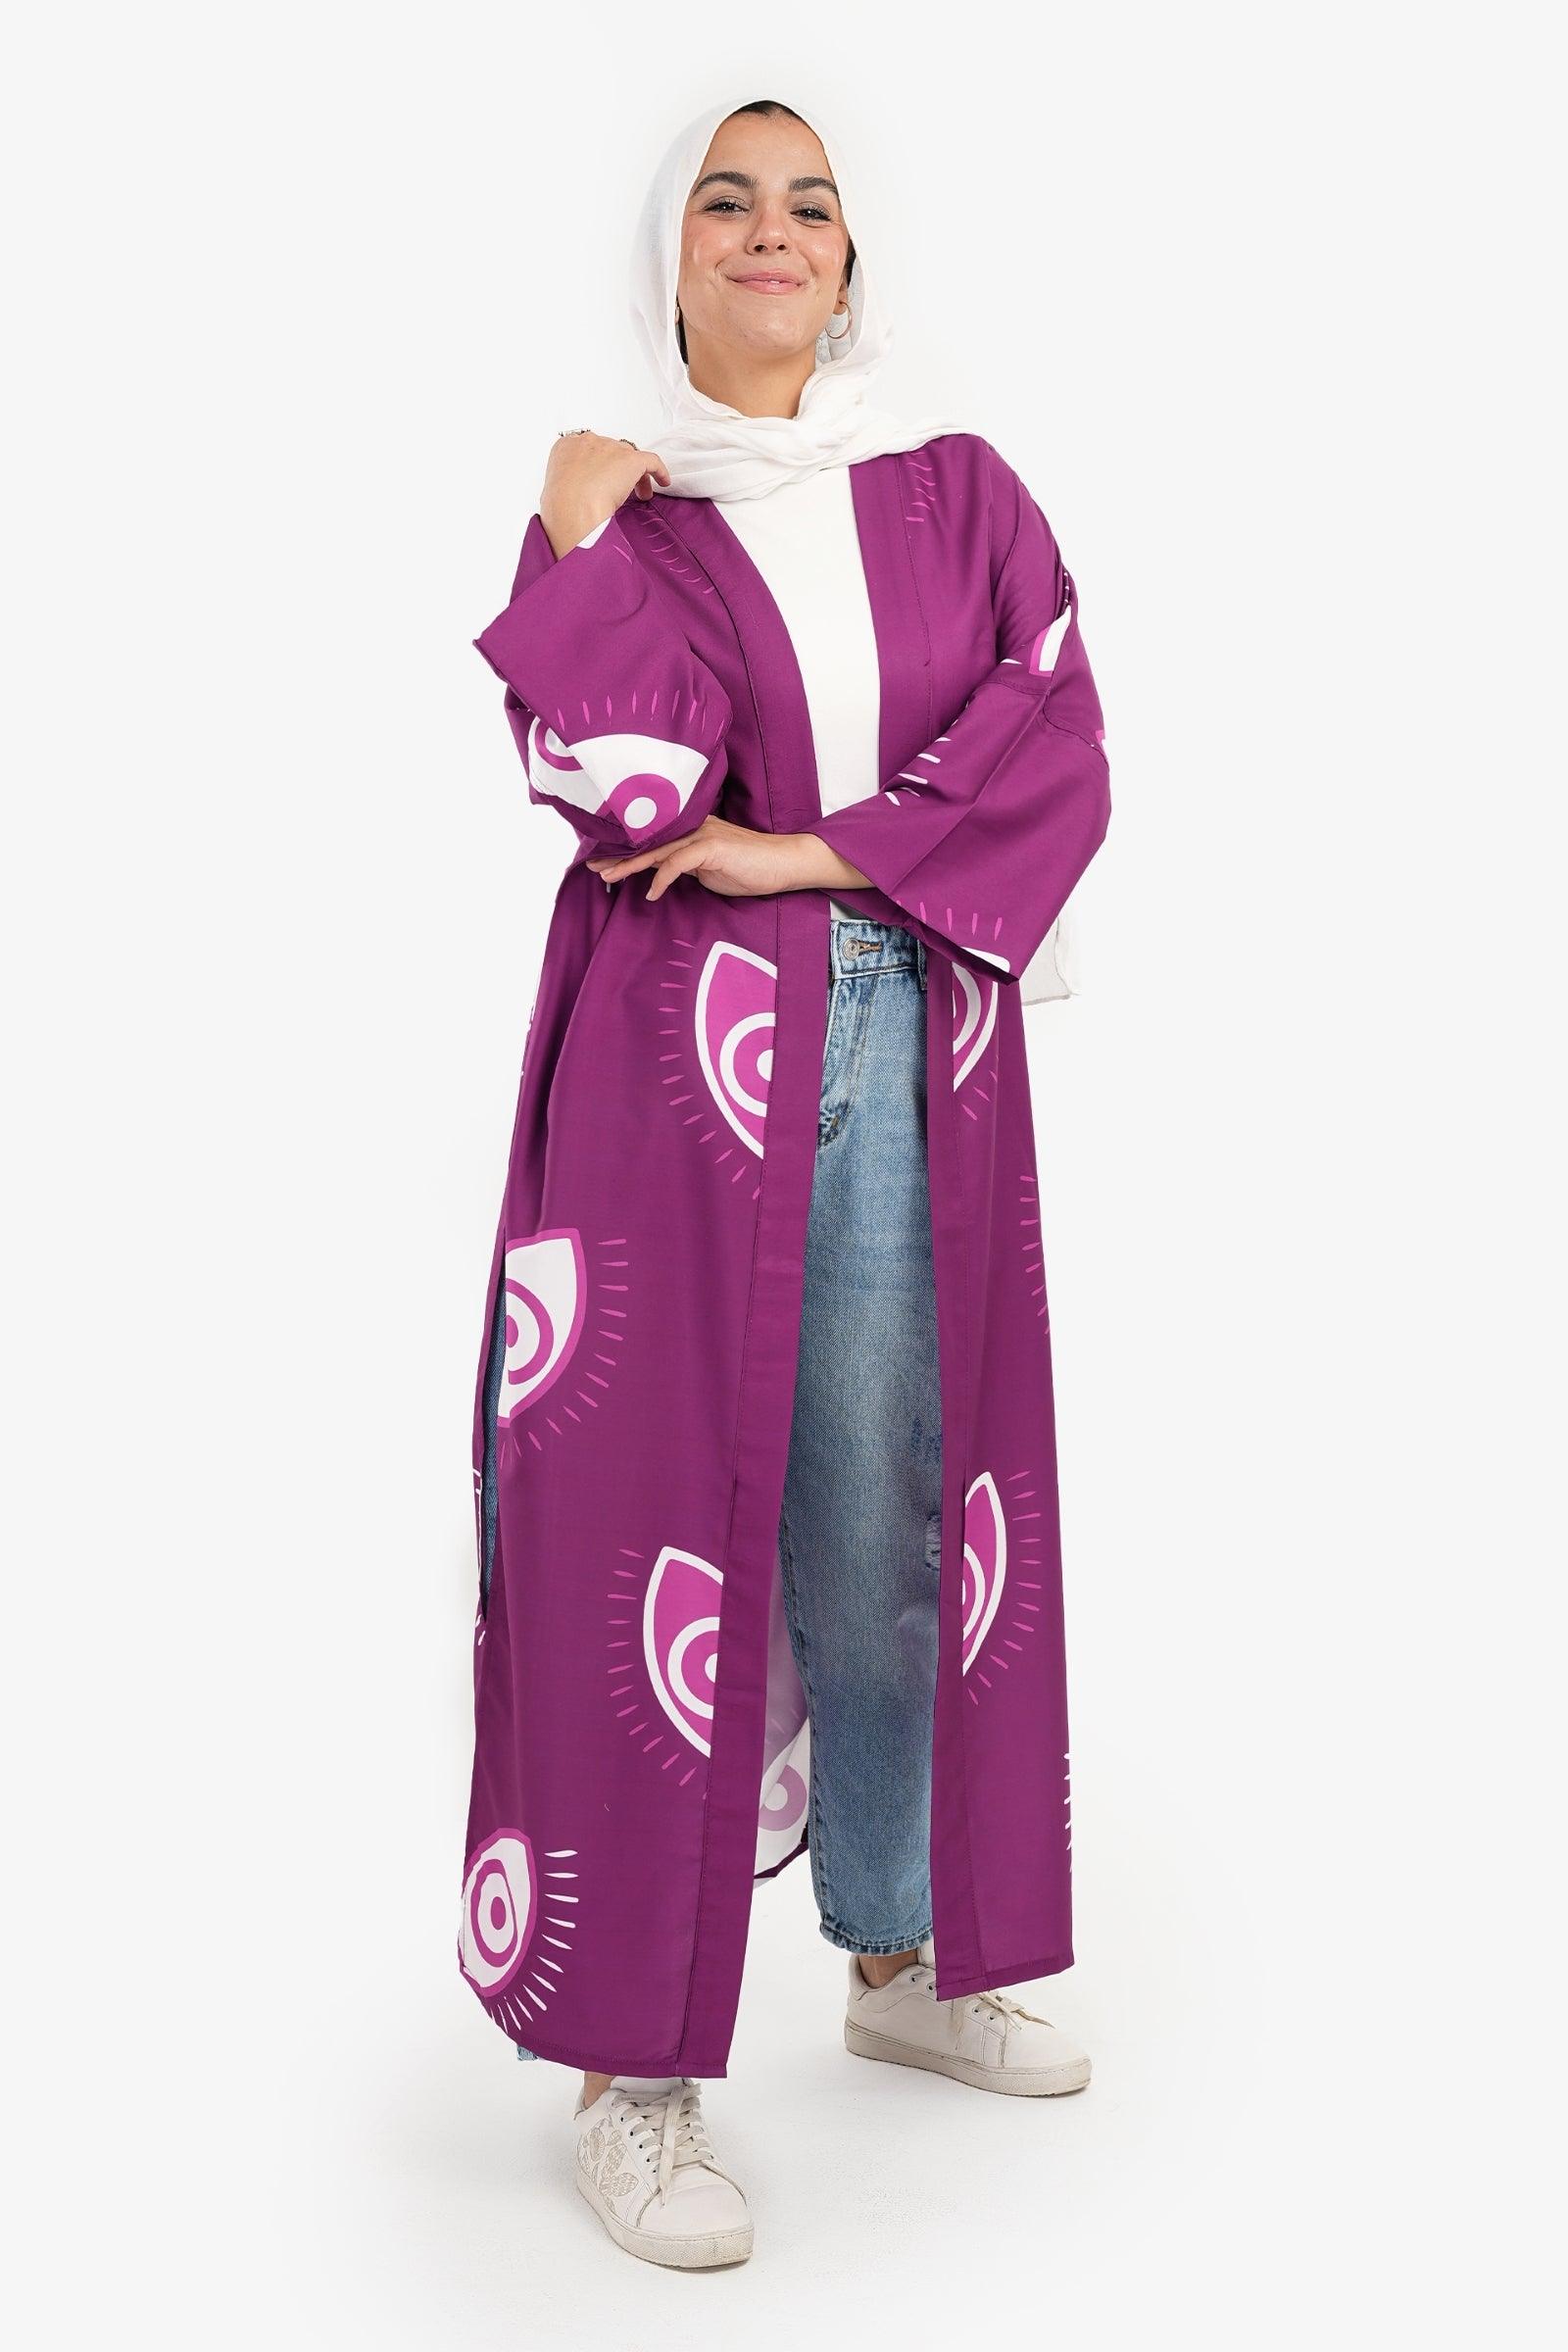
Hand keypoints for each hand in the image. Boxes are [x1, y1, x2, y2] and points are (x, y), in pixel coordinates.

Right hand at [540, 430, 669, 557]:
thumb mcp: (556, 489)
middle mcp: (589, 441)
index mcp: (566, 446)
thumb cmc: (561, 506)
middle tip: (622, 490)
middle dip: (619, 470)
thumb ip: (569, 483)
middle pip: (612, 451)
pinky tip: (663, 482)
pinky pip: (651, 461)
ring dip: (636, 475)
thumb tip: (579, 493)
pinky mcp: (631, 460)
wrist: (572, 507)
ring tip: (639, 495)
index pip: (589, 450)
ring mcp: (610, 448)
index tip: (603, 478)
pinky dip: (659, 471)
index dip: (600, 464)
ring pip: (630, 457)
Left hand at [586, 819, 869, 902]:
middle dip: (618, 856)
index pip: (653, 841)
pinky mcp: (711, 846)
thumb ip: (686, 869)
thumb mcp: (709, 871)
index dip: (627, 851)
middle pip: (648, 842)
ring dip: (631, 865)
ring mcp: (702, 834)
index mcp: (690, 831)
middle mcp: (692, 827)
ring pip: (657, 850)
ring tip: (609, 878)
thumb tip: (663, 876)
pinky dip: (662, 878)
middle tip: (592, 867)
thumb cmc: (749, 868)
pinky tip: (651, 893)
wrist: (783, 864)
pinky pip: (678, 863)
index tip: (603, 862)